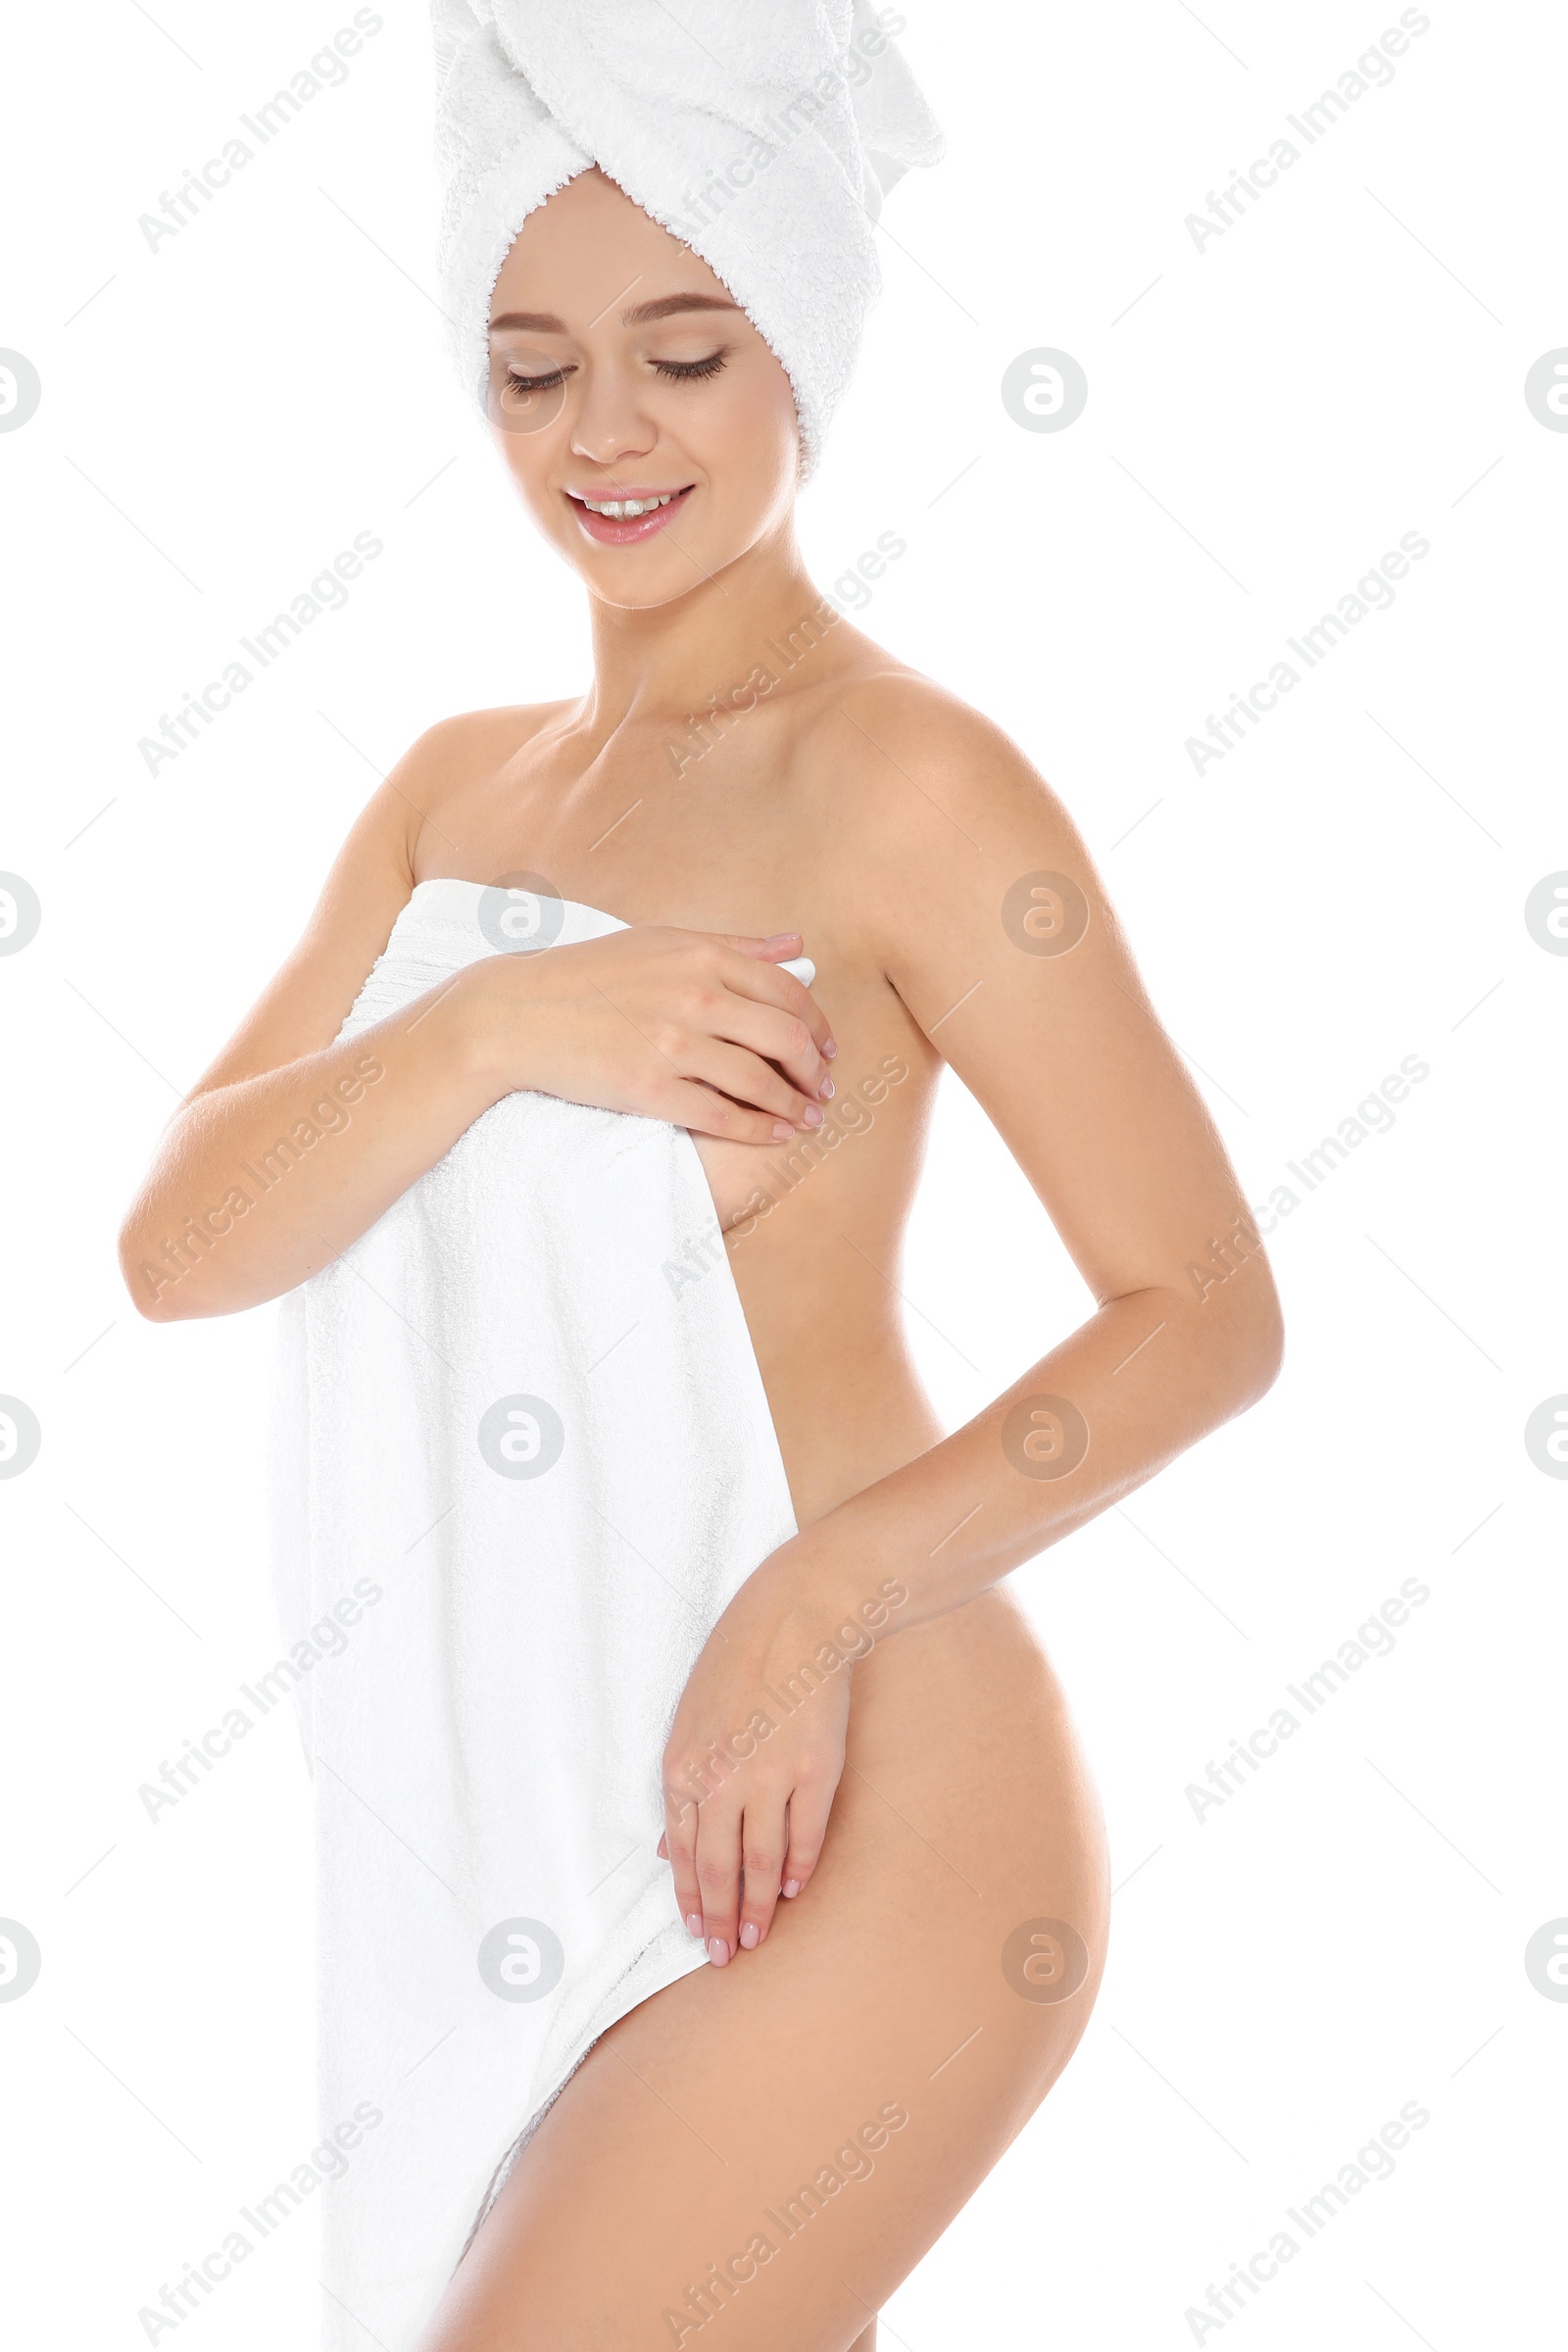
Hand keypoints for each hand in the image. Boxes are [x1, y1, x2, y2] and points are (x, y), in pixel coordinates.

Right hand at [468, 924, 837, 1142]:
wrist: (517, 1014)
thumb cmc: (588, 976)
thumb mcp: (660, 943)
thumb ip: (732, 945)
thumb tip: (795, 944)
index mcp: (701, 956)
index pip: (787, 992)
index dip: (818, 1024)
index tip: (828, 1046)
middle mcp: (695, 997)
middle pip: (785, 1037)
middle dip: (814, 1068)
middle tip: (825, 1087)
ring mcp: (673, 1044)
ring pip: (759, 1081)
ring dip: (794, 1104)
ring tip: (807, 1117)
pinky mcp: (650, 1088)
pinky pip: (723, 1115)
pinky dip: (758, 1129)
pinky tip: (775, 1135)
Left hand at [659, 1551, 861, 1964]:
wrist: (797, 1617)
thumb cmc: (738, 1661)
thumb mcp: (691, 1719)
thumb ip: (683, 1785)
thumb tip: (671, 1847)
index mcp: (683, 1766)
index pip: (684, 1852)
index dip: (689, 1898)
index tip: (695, 1931)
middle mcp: (721, 1778)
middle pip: (718, 1869)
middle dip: (718, 1919)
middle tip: (724, 1955)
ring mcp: (770, 1776)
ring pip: (760, 1863)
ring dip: (757, 1908)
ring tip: (756, 1937)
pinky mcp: (815, 1770)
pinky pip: (804, 1835)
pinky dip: (797, 1869)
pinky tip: (792, 1889)